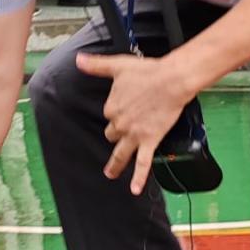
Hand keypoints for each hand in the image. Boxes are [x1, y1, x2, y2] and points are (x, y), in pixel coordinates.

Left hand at [75, 52, 192, 194]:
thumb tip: (79, 60)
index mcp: (112, 107)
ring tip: (110, 173)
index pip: (109, 115)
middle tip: (123, 133)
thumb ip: (96, 66)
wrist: (171, 80)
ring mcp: (134, 134)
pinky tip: (134, 189)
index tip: (126, 107)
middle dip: (117, 134)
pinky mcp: (150, 140)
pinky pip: (143, 163)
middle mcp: (120, 123)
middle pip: (113, 134)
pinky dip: (139, 178)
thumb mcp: (117, 66)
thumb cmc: (148, 72)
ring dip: (114, 165)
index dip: (117, 112)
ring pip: (120, 153)